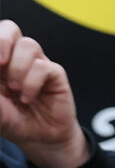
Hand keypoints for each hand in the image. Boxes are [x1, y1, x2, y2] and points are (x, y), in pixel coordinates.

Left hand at [0, 19, 89, 167]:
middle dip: (2, 42)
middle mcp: (16, 59)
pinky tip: (28, 97)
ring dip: (18, 70)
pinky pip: (44, 67)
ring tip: (16, 90)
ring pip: (28, 45)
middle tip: (0, 63)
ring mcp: (37, 64)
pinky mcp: (55, 74)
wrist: (39, 139)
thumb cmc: (12, 121)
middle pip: (10, 28)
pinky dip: (32, 84)